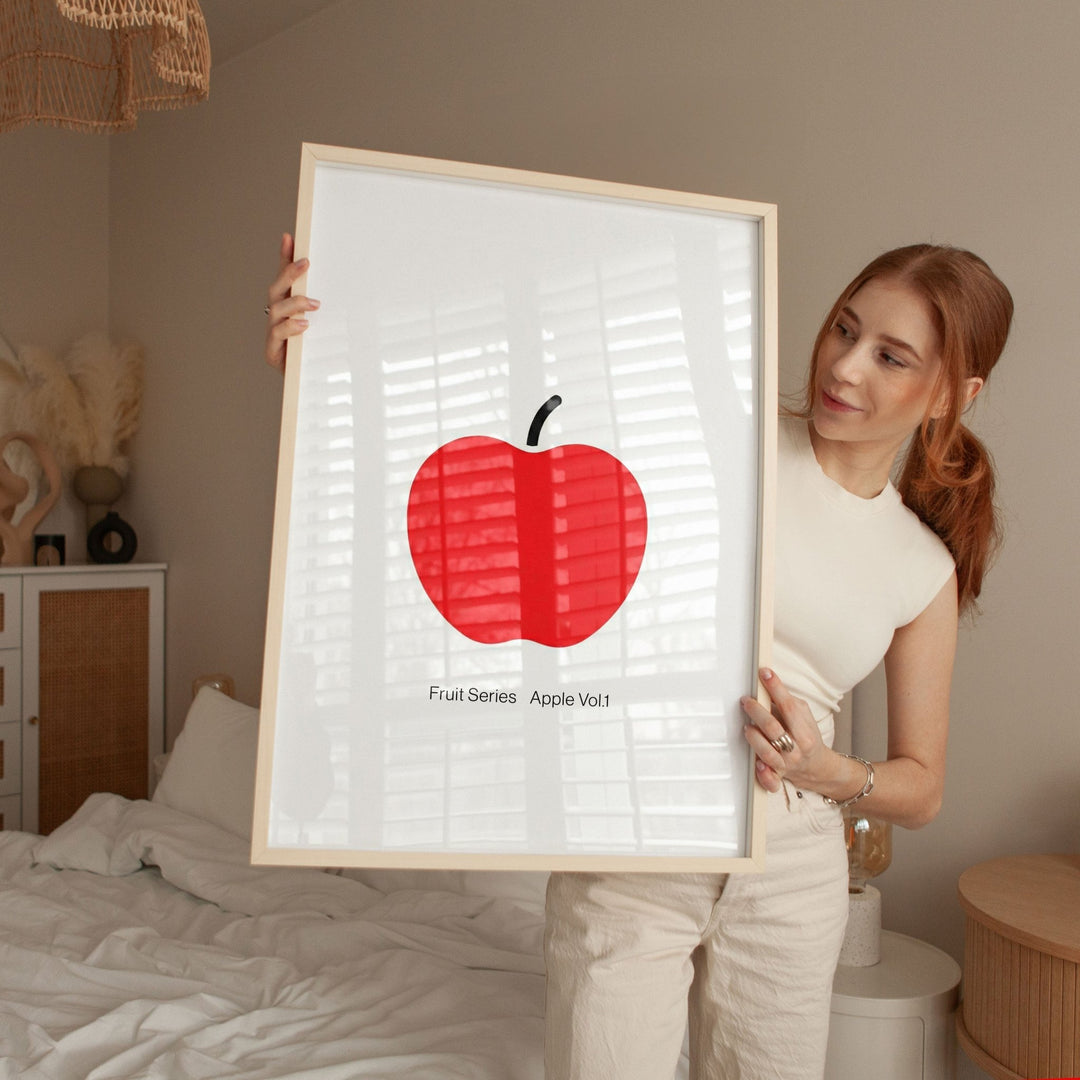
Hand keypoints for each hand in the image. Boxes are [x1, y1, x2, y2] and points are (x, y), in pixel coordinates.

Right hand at [265, 233, 319, 372]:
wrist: (310, 386)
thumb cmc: (319, 353)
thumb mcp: (330, 328)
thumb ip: (333, 309)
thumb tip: (355, 285)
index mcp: (288, 307)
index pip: (283, 277)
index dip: (284, 257)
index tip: (290, 236)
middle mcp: (276, 317)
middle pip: (276, 288)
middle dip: (289, 273)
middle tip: (306, 263)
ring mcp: (272, 333)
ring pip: (276, 309)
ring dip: (295, 302)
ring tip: (314, 303)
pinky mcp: (273, 352)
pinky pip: (277, 334)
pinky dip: (291, 327)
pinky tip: (304, 325)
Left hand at [741, 668, 834, 793]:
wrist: (818, 767)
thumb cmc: (807, 737)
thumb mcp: (804, 716)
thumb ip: (788, 704)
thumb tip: (767, 686)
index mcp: (805, 731)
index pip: (789, 706)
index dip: (775, 688)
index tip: (764, 673)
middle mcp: (796, 749)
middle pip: (774, 728)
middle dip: (757, 711)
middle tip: (746, 701)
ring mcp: (787, 764)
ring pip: (767, 752)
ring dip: (754, 737)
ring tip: (747, 726)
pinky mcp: (778, 776)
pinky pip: (770, 781)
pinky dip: (764, 774)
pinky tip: (757, 764)